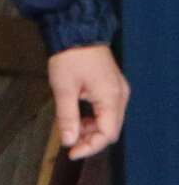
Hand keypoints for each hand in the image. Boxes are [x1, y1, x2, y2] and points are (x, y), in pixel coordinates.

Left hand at [49, 43, 127, 161]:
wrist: (76, 31)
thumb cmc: (70, 57)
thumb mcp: (63, 88)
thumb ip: (67, 117)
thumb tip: (68, 141)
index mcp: (111, 97)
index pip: (107, 133)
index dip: (90, 146)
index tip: (71, 153)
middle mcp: (120, 96)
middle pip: (110, 129)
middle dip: (90, 139)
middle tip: (68, 142)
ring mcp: (118, 90)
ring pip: (108, 120)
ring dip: (90, 128)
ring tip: (70, 128)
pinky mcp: (111, 86)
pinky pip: (106, 110)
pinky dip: (92, 117)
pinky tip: (77, 117)